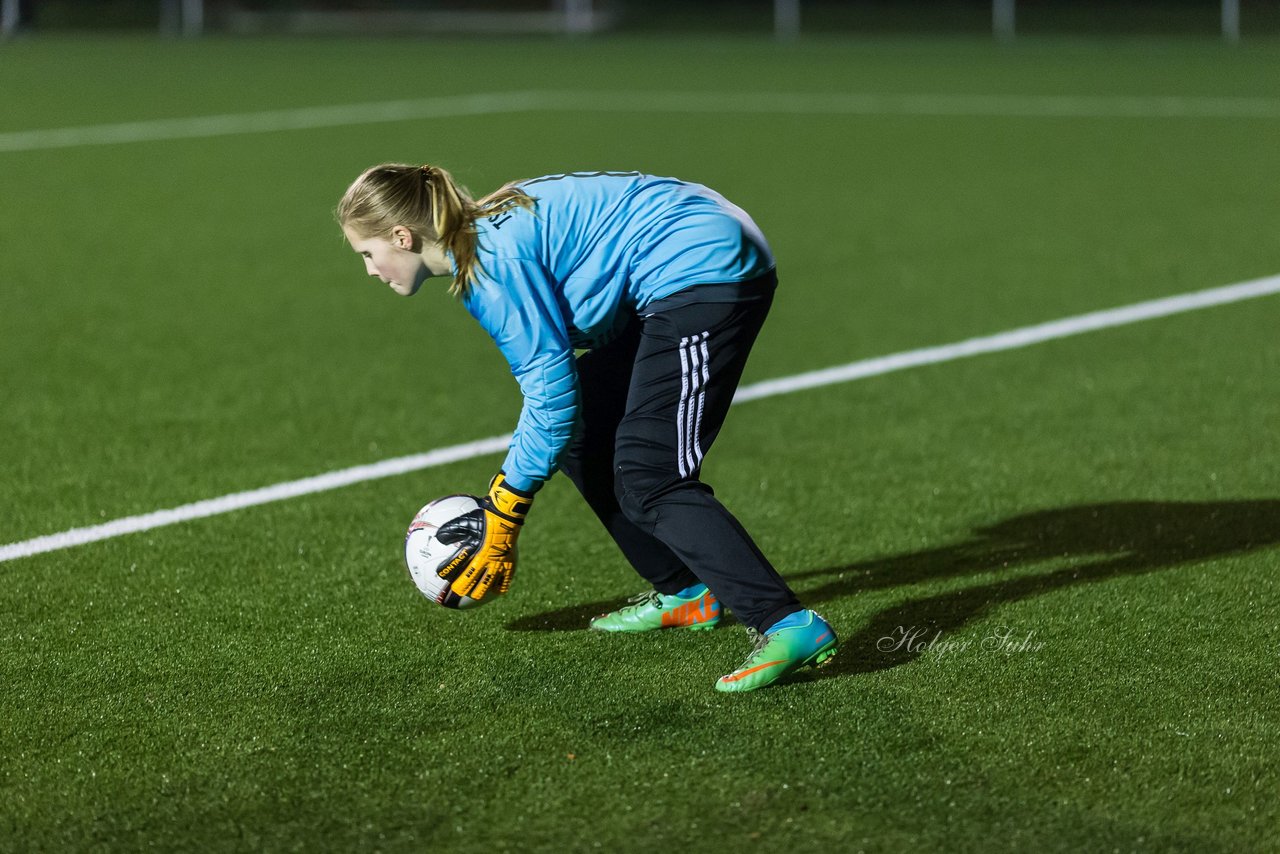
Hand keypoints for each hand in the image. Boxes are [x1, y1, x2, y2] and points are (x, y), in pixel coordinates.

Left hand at [435, 474, 532, 601]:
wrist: (506, 516)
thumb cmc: (484, 517)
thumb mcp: (465, 520)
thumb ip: (451, 529)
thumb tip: (437, 537)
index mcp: (473, 552)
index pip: (456, 566)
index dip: (446, 572)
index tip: (440, 575)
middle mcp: (485, 561)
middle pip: (471, 581)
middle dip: (462, 589)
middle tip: (456, 591)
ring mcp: (498, 565)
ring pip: (487, 584)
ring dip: (480, 592)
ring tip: (476, 596)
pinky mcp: (510, 564)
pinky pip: (505, 580)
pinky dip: (499, 586)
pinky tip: (497, 590)